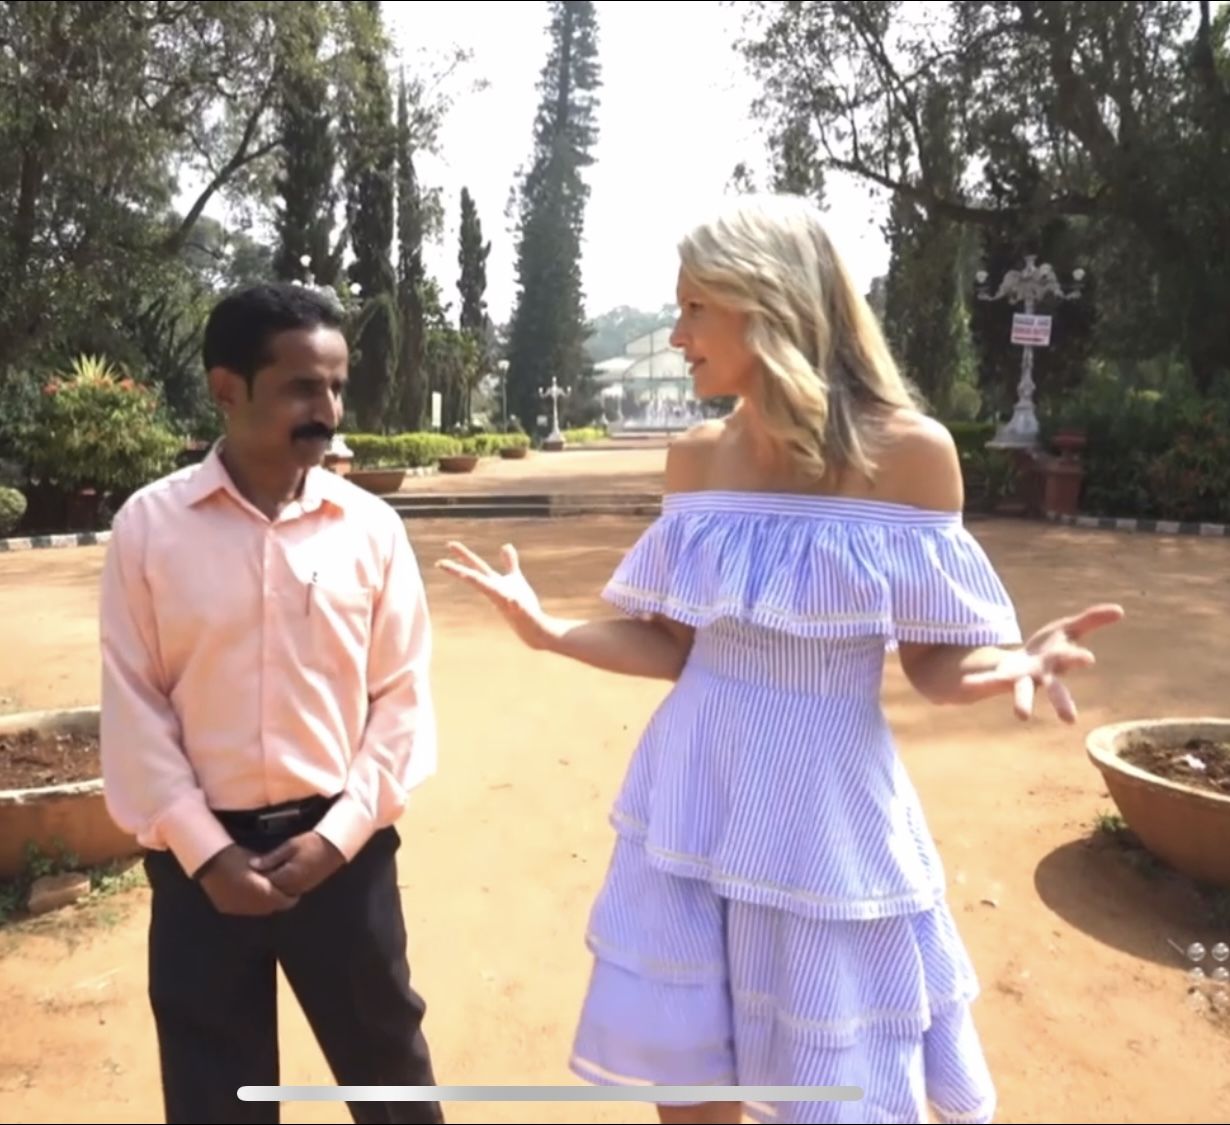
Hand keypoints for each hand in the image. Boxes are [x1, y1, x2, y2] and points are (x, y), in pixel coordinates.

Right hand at [197, 844, 299, 915]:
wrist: (209, 860)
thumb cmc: (236, 856)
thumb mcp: (258, 861)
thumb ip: (271, 871)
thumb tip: (280, 877)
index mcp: (260, 891)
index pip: (280, 900)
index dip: (289, 898)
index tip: (295, 894)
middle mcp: (249, 904)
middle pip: (269, 907)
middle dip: (277, 902)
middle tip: (283, 895)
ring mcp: (236, 908)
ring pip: (255, 910)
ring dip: (263, 904)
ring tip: (268, 895)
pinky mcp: (226, 907)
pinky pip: (242, 909)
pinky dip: (249, 904)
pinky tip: (252, 896)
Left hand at [248, 831, 344, 896]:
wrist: (335, 847)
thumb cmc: (312, 843)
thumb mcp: (290, 846)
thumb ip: (271, 858)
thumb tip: (252, 865)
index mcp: (287, 876)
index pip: (264, 882)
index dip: (254, 877)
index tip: (247, 870)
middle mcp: (293, 886)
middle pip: (272, 890)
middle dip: (262, 884)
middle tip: (253, 875)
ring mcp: (301, 888)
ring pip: (281, 893)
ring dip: (272, 887)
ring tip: (265, 876)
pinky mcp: (307, 887)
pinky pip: (290, 892)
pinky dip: (282, 887)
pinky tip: (279, 878)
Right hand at [436, 541, 551, 649]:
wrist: (533, 628)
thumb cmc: (522, 604)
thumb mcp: (515, 578)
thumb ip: (509, 563)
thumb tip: (506, 545)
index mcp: (494, 583)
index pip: (476, 567)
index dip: (463, 555)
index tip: (449, 544)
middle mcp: (496, 593)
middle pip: (476, 579)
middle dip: (460, 571)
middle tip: (440, 563)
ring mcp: (507, 604)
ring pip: (492, 593)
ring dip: (482, 585)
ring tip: (466, 575)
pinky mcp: (521, 614)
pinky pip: (517, 609)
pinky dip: (515, 605)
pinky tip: (514, 601)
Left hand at [965, 603, 1124, 722]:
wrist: (1022, 665)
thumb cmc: (1050, 648)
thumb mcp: (1068, 629)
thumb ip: (1092, 620)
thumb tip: (1121, 610)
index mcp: (1059, 661)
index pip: (1070, 659)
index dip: (1077, 658)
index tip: (1087, 659)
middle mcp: (1043, 676)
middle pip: (1054, 690)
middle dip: (1061, 701)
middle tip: (1070, 719)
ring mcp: (1022, 681)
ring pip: (1023, 693)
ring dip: (1023, 703)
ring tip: (1021, 716)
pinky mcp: (1001, 680)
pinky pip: (989, 682)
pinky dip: (980, 682)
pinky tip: (965, 683)